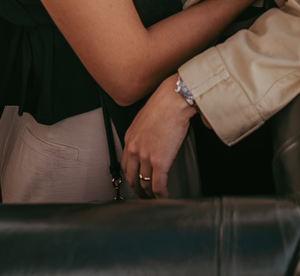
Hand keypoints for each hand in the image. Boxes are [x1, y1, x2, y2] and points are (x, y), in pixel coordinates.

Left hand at [122, 75, 196, 198]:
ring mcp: (145, 157)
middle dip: (137, 190)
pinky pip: (157, 186)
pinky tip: (165, 197)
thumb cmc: (165, 105)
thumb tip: (154, 139)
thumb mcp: (146, 118)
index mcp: (130, 138)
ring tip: (155, 199)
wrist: (173, 101)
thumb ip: (145, 132)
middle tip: (143, 196)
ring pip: (144, 184)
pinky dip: (161, 195)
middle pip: (132, 177)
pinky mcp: (159, 162)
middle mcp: (134, 149)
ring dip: (150, 195)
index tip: (136, 182)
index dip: (131, 177)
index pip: (126, 164)